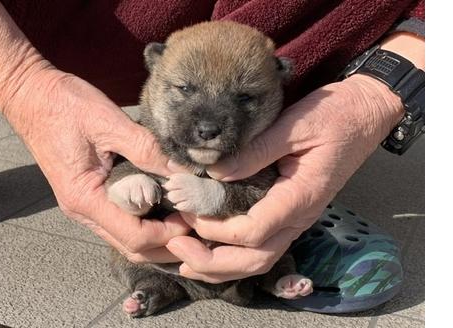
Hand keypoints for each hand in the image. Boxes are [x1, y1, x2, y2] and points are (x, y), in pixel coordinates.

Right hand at [0, 0, 188, 262]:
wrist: (31, 95)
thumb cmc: (64, 105)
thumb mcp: (109, 123)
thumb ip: (146, 149)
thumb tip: (182, 169)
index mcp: (85, 198)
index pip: (135, 237)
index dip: (170, 234)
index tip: (194, 216)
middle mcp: (83, 210)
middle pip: (132, 247)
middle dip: (167, 243)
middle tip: (196, 223)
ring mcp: (84, 205)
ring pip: (126, 238)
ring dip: (157, 235)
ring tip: (185, 215)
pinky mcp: (89, 195)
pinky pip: (120, 220)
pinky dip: (145, 221)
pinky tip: (164, 205)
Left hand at [165, 74, 403, 282]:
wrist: (366, 113)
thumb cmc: (336, 115)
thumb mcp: (294, 126)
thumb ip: (255, 151)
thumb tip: (215, 172)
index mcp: (302, 197)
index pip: (253, 231)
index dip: (216, 229)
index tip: (188, 211)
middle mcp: (300, 216)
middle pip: (254, 260)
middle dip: (212, 262)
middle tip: (176, 248)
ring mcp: (297, 217)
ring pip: (259, 259)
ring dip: (220, 265)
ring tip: (185, 258)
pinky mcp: (290, 211)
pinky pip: (262, 243)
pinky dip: (233, 251)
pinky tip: (209, 245)